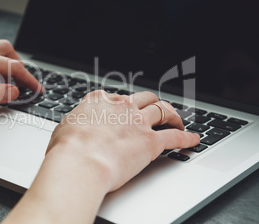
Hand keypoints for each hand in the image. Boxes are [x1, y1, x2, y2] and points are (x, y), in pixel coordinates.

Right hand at [3, 90, 199, 223]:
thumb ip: (76, 123)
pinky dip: (186, 137)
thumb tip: (74, 126)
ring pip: (163, 110)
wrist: (80, 162)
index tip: (126, 107)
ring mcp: (138, 122)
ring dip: (172, 115)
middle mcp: (122, 107)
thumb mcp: (65, 127)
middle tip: (156, 109)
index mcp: (100, 101)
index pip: (117, 96)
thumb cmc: (68, 148)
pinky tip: (193, 139)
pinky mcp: (150, 142)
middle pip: (145, 98)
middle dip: (153, 102)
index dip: (124, 102)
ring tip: (177, 120)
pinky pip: (175, 136)